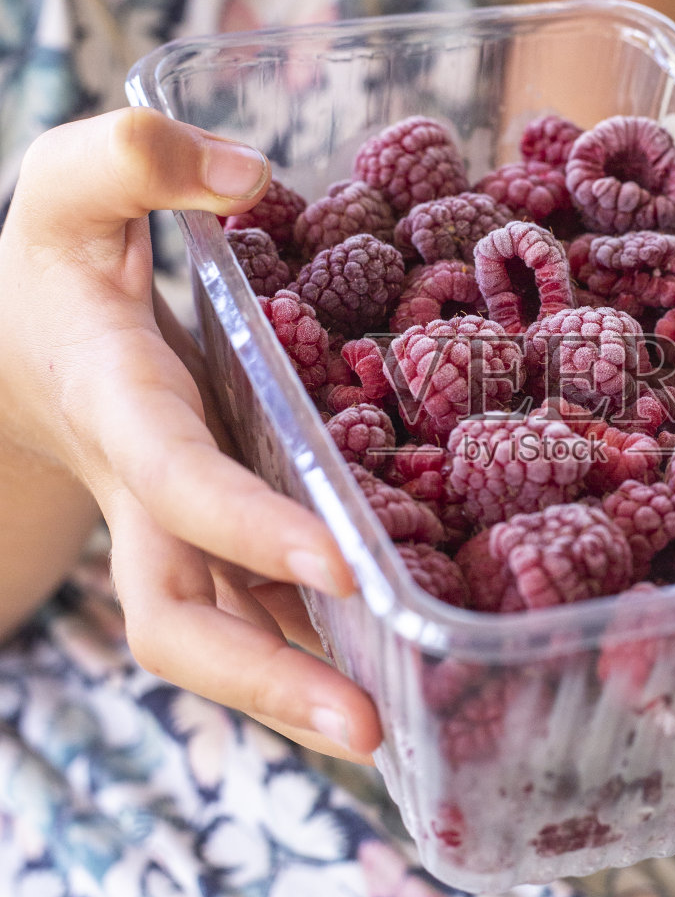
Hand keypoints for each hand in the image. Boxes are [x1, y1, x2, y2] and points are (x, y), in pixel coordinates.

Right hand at [0, 108, 380, 760]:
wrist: (19, 352)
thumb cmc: (53, 263)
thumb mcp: (70, 181)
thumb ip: (135, 157)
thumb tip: (249, 179)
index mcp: (118, 407)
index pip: (178, 480)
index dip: (248, 526)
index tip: (339, 564)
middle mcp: (147, 494)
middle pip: (183, 618)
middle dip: (265, 681)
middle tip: (367, 733)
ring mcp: (177, 534)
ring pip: (227, 638)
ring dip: (304, 696)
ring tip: (413, 739)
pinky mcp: (213, 544)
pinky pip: (262, 612)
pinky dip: (321, 650)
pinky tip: (405, 672)